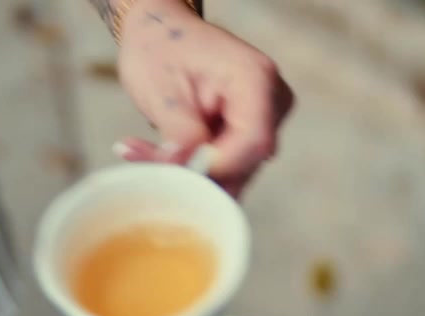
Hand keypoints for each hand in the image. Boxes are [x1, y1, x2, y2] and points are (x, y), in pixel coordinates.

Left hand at [116, 0, 294, 195]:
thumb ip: (180, 134)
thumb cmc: (160, 48)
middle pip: (249, 159)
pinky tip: (171, 153)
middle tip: (152, 162)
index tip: (181, 169)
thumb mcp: (160, 91)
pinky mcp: (255, 128)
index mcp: (254, 77)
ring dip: (196, 172)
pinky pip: (234, 164)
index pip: (254, 141)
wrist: (162, 32)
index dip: (219, 165)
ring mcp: (268, 115)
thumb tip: (187, 173)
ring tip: (152, 154)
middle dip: (201, 173)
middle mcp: (272, 97)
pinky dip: (201, 166)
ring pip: (240, 168)